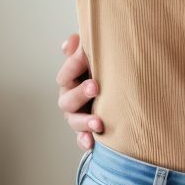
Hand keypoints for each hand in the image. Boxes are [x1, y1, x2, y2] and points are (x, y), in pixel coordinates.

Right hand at [56, 34, 100, 150]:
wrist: (119, 90)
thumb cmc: (103, 71)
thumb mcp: (95, 59)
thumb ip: (82, 50)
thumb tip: (72, 41)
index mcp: (70, 81)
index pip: (65, 75)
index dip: (73, 67)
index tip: (86, 59)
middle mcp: (70, 99)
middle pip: (67, 100)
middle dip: (80, 94)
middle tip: (95, 88)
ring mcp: (77, 116)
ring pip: (74, 121)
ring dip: (85, 122)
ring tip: (98, 123)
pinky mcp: (87, 132)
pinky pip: (82, 139)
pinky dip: (85, 141)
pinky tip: (91, 142)